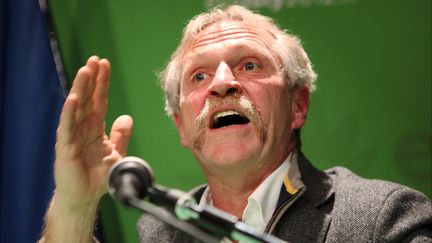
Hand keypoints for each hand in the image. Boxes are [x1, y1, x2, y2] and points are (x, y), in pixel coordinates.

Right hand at [54, 56, 132, 206]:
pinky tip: (74, 98)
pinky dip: (70, 113)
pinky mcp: (65, 148)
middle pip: (87, 99)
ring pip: (76, 108)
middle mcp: (82, 128)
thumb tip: (127, 117)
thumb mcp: (116, 152)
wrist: (87, 197)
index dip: (101, 83)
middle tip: (95, 59)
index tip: (104, 64)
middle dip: (91, 79)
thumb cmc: (98, 176)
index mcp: (94, 127)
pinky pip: (67, 127)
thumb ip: (121, 135)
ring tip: (85, 71)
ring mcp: (72, 136)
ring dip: (80, 89)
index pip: (98, 100)